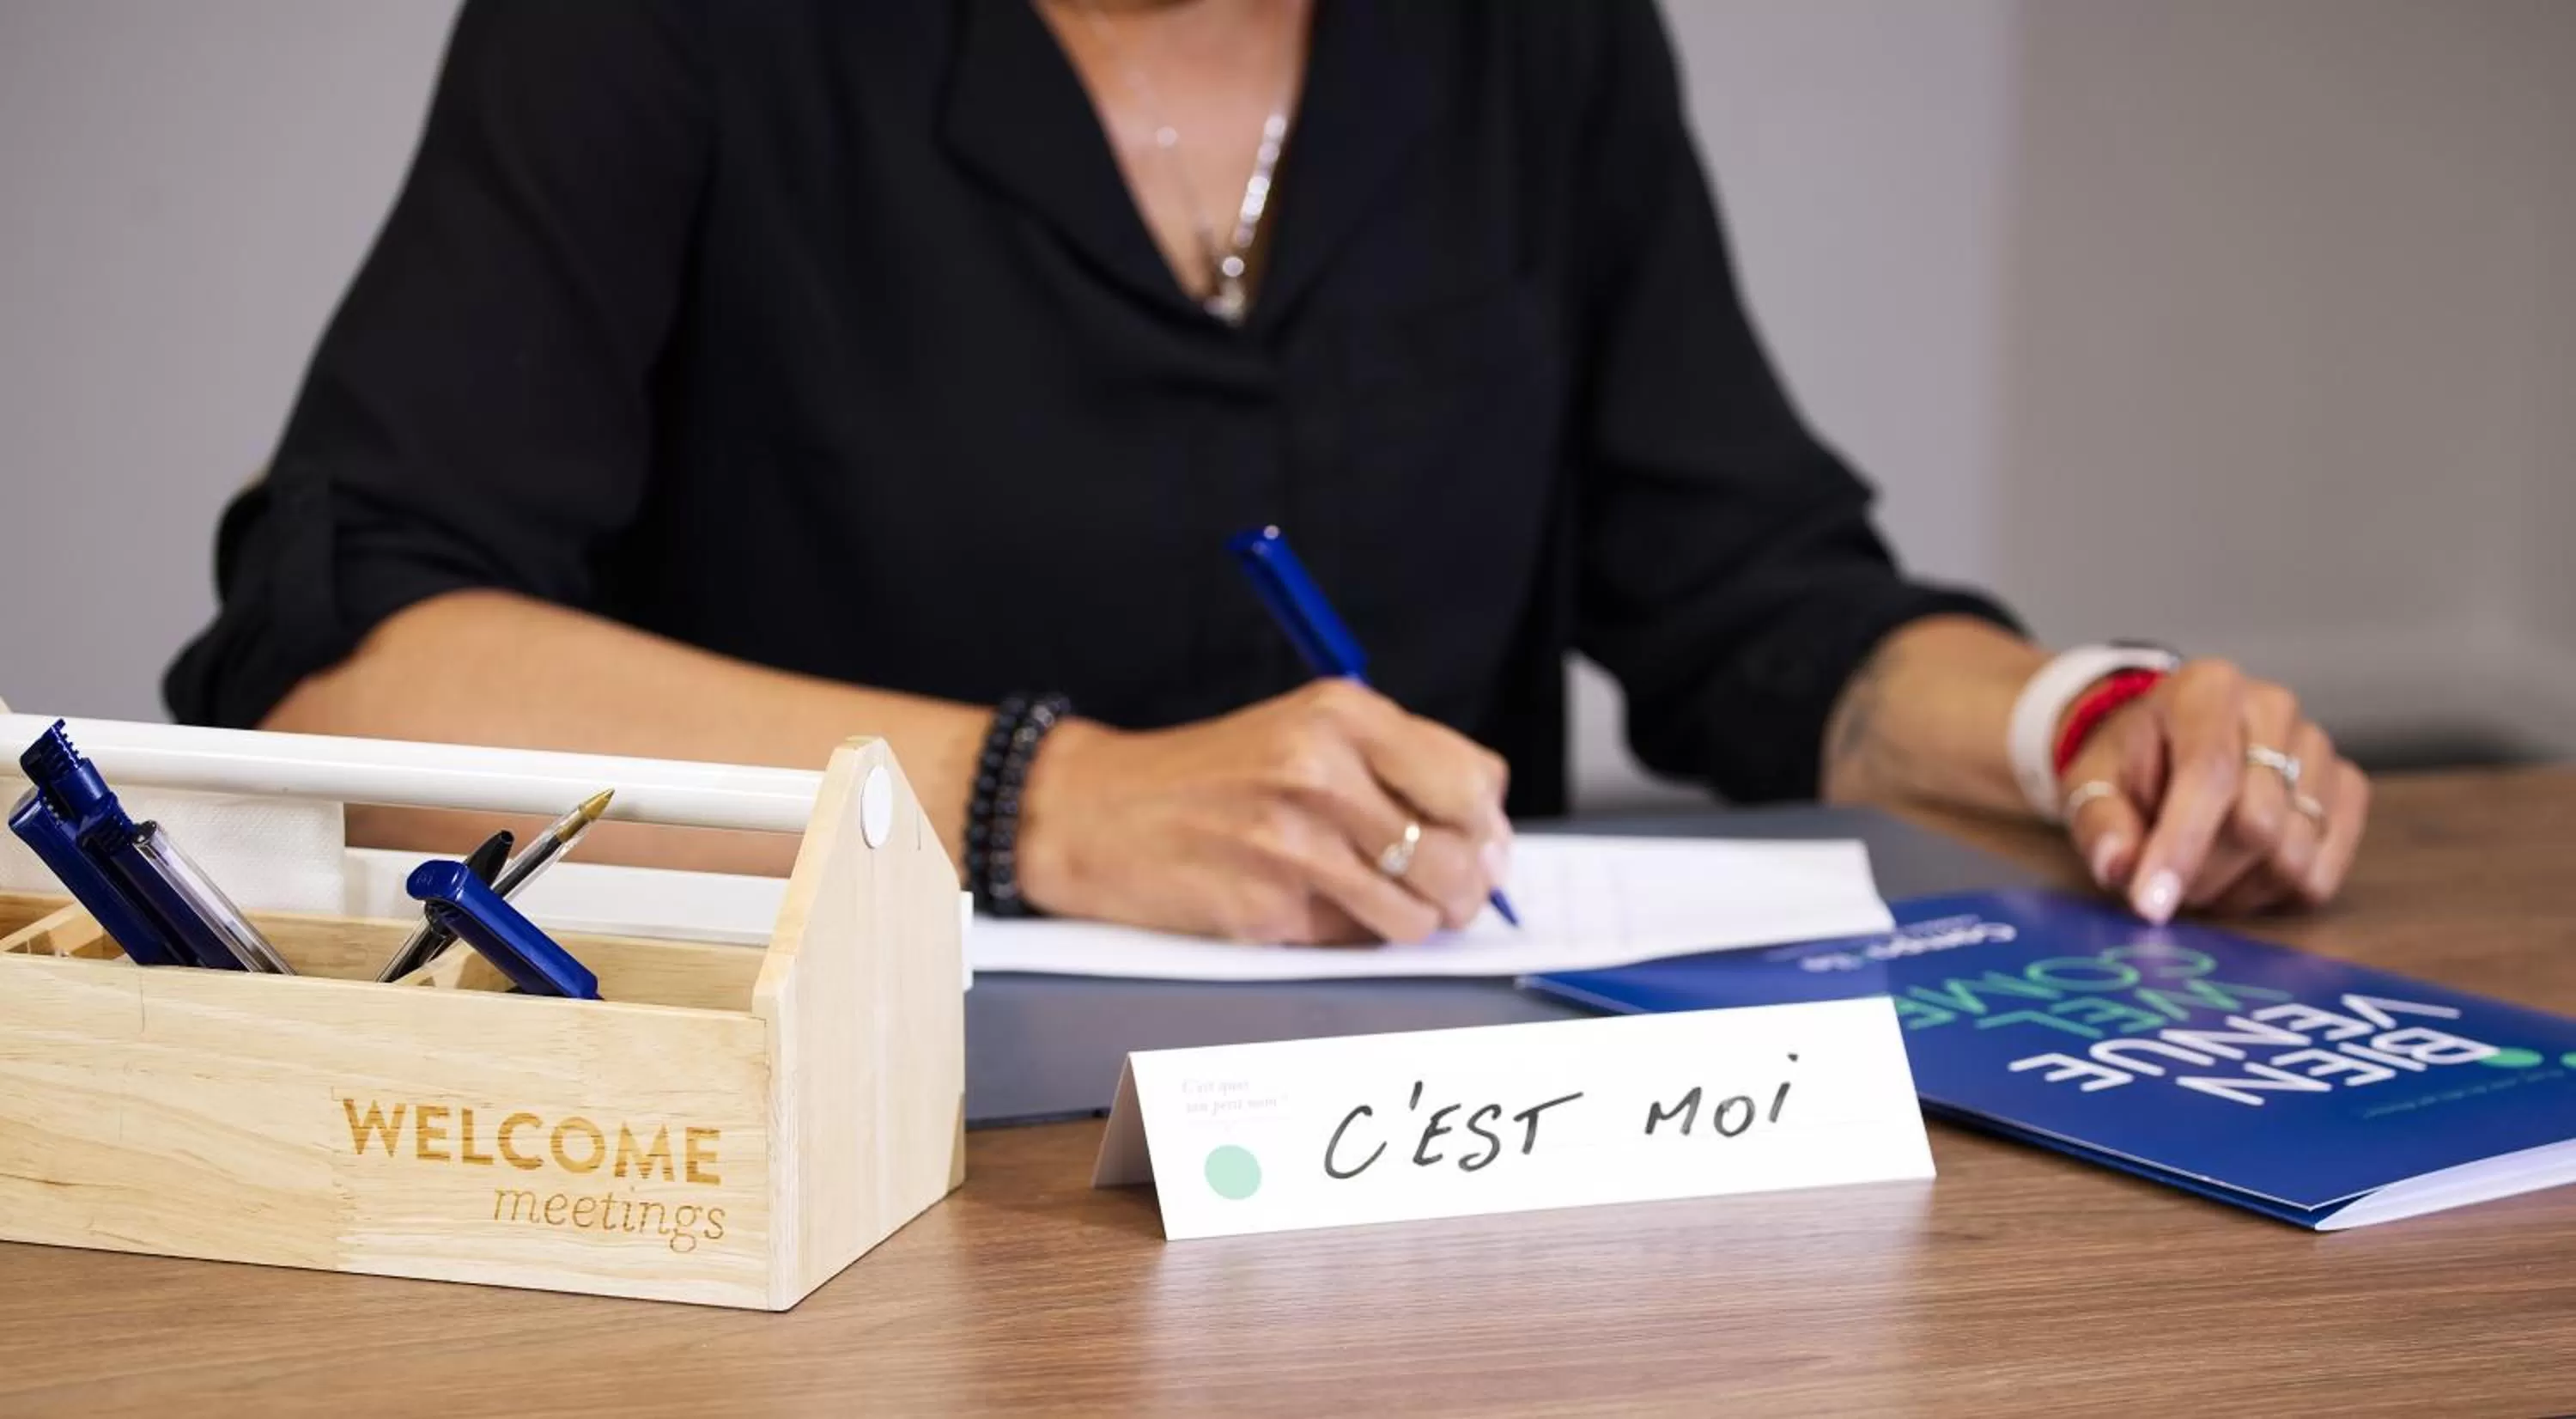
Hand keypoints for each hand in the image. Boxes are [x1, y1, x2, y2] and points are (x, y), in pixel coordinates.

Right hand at [1013, 680, 1511, 943]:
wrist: (1093, 811)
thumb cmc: (1206, 776)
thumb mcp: (1302, 730)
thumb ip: (1391, 764)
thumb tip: (1484, 835)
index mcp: (1342, 714)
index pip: (1473, 779)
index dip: (1488, 825)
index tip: (1480, 843)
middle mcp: (1324, 771)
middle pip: (1462, 854)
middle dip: (1466, 888)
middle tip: (1446, 895)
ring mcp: (1295, 844)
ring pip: (1419, 914)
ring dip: (1412, 922)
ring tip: (1377, 905)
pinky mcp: (1268, 908)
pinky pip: (1355, 943)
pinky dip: (1349, 937)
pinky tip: (1311, 907)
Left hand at [2060, 659, 2369, 922]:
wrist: (2169, 741)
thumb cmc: (2131, 762)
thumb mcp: (2092, 784)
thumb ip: (2100, 825)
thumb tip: (2117, 868)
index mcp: (2207, 690)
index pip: (2209, 773)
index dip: (2181, 846)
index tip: (2152, 905)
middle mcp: (2274, 707)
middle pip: (2258, 825)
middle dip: (2203, 875)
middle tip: (2167, 885)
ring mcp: (2319, 747)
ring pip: (2293, 855)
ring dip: (2238, 890)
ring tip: (2202, 871)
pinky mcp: (2347, 788)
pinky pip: (2324, 871)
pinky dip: (2277, 892)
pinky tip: (2242, 873)